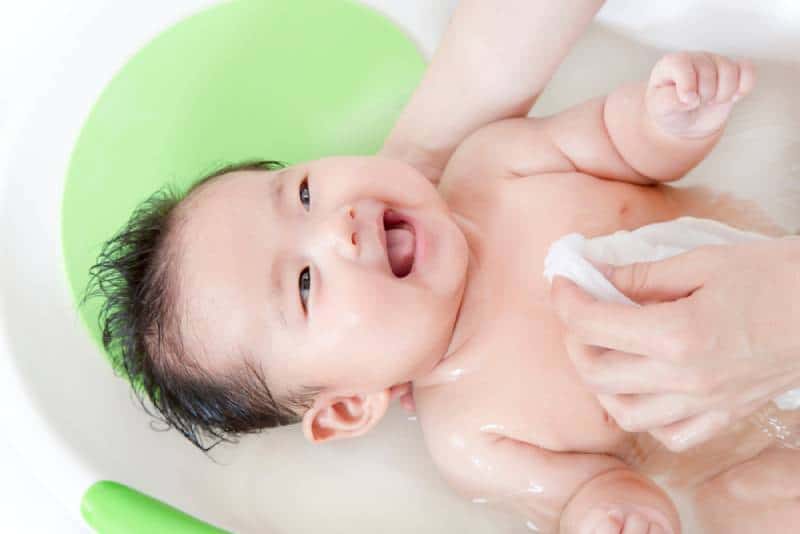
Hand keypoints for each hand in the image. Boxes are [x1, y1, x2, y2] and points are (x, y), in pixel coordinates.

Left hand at [550, 239, 799, 451]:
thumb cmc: (776, 278)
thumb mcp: (702, 263)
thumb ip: (641, 276)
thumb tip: (596, 276)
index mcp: (677, 335)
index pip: (593, 325)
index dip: (567, 300)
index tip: (563, 283)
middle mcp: (685, 379)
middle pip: (596, 374)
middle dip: (574, 341)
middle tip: (579, 314)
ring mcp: (705, 405)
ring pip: (623, 413)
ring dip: (600, 382)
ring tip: (603, 351)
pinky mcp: (724, 416)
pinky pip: (668, 434)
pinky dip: (643, 414)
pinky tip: (643, 385)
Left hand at [646, 51, 754, 138]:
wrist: (686, 122)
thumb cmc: (670, 111)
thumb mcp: (659, 109)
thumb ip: (668, 101)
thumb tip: (690, 98)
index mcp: (672, 63)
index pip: (682, 64)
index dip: (687, 85)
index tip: (687, 101)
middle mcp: (695, 58)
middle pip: (709, 71)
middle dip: (704, 95)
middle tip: (696, 104)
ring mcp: (716, 62)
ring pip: (730, 72)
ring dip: (723, 95)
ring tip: (711, 102)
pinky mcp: (734, 71)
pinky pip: (748, 71)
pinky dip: (744, 87)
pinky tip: (732, 98)